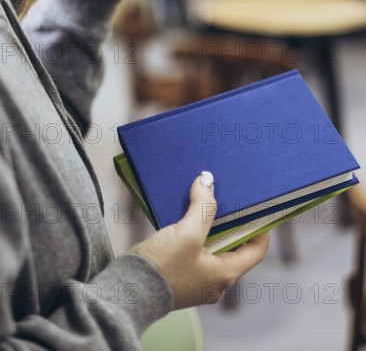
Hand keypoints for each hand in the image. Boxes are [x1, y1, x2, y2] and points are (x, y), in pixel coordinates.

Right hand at [134, 172, 269, 309]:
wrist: (127, 290)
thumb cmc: (162, 268)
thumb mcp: (186, 233)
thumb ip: (202, 207)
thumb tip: (207, 181)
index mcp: (225, 274)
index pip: (255, 251)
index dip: (260, 230)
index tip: (259, 211)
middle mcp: (214, 281)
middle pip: (233, 247)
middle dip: (231, 223)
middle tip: (229, 201)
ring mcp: (197, 280)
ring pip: (213, 248)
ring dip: (211, 227)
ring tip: (206, 205)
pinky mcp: (181, 276)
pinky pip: (196, 251)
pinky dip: (196, 235)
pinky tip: (186, 219)